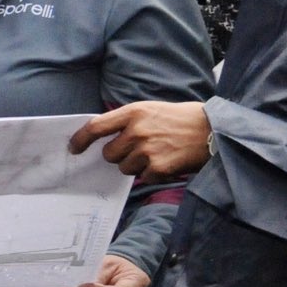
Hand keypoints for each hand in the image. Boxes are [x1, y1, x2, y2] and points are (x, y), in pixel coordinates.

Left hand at [70, 101, 211, 177]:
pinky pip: (143, 177)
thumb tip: (104, 137)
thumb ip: (127, 121)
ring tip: (156, 154)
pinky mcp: (158, 168)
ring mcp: (147, 150)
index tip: (74, 148)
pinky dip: (152, 174)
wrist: (212, 130)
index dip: (81, 139)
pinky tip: (167, 162)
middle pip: (109, 154)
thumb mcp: (150, 109)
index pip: (96, 127)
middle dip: (118, 155)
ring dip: (136, 165)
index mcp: (133, 112)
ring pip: (125, 168)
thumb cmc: (180, 118)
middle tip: (136, 150)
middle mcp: (137, 131)